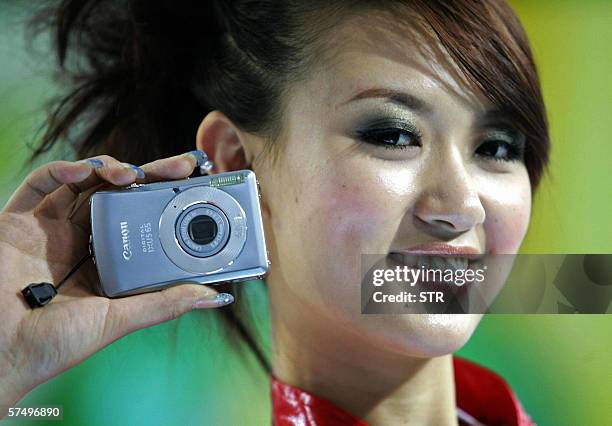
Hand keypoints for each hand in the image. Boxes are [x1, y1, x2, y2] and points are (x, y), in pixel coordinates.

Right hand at [0, 152, 231, 416]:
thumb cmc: (53, 345)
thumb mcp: (118, 320)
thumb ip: (164, 304)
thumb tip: (215, 294)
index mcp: (105, 262)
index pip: (141, 220)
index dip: (166, 201)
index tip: (196, 188)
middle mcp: (80, 241)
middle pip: (119, 196)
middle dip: (151, 175)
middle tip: (183, 165)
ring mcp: (49, 229)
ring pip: (85, 183)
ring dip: (111, 169)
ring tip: (133, 173)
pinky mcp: (17, 221)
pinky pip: (40, 184)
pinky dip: (63, 170)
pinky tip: (88, 171)